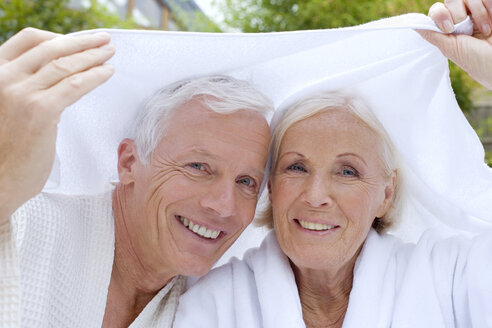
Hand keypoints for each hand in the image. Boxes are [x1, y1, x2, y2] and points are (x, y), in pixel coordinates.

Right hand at [0, 28, 114, 219]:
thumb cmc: (7, 150)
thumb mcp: (8, 109)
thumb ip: (26, 90)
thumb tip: (59, 79)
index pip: (28, 40)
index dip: (58, 36)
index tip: (81, 39)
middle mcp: (5, 78)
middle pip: (51, 48)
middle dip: (83, 42)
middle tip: (104, 40)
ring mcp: (22, 93)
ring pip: (65, 65)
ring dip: (93, 56)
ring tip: (109, 54)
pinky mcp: (41, 110)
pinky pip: (75, 85)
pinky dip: (94, 76)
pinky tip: (107, 72)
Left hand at [417, 1, 491, 89]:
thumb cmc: (478, 61)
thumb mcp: (451, 49)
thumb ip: (433, 35)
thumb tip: (412, 26)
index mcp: (451, 29)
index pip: (438, 11)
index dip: (440, 15)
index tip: (448, 29)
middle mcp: (465, 18)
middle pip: (452, 0)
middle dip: (457, 13)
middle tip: (466, 29)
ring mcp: (480, 12)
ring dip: (478, 12)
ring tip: (486, 30)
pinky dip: (488, 7)